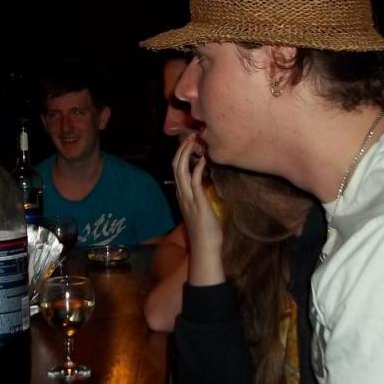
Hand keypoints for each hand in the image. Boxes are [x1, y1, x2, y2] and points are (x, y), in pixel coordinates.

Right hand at [172, 134, 222, 285]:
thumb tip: (208, 183)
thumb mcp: (202, 208)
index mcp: (182, 195)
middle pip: (175, 166)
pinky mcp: (197, 202)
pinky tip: (203, 159)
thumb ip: (202, 195)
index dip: (181, 154)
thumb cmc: (207, 230)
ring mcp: (188, 198)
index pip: (177, 170)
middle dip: (182, 149)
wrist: (205, 247)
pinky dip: (197, 168)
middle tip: (191, 136)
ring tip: (195, 142)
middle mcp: (182, 195)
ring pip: (180, 170)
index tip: (190, 143)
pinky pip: (194, 181)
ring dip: (187, 154)